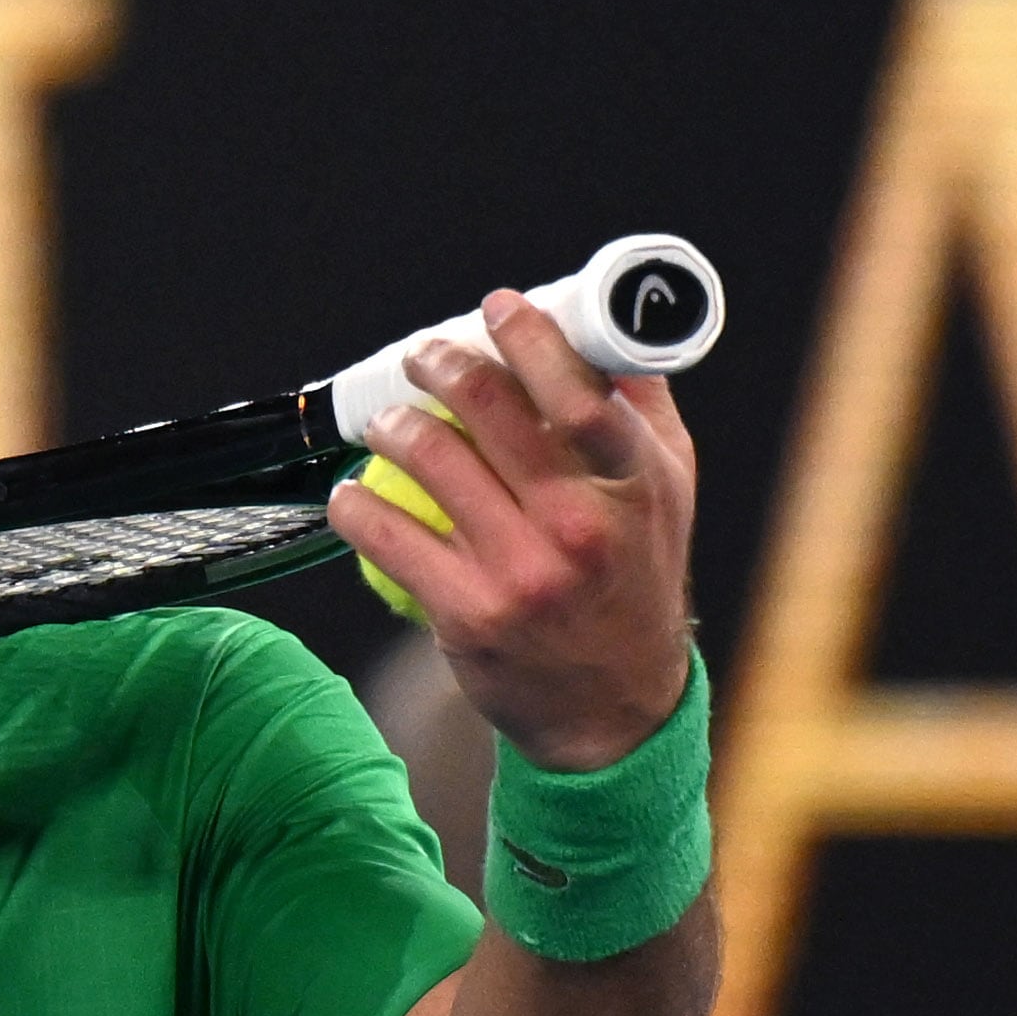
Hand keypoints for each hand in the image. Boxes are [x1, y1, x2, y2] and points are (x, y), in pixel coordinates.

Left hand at [328, 291, 697, 771]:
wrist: (614, 707)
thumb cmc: (637, 581)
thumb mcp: (667, 496)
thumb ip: (641, 413)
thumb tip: (612, 328)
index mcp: (635, 486)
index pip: (579, 393)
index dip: (529, 338)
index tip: (495, 308)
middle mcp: (582, 526)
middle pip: (491, 412)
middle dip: (440, 365)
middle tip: (421, 356)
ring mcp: (523, 572)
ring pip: (430, 459)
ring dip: (392, 425)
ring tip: (385, 422)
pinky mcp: (468, 613)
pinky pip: (388, 537)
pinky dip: (354, 504)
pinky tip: (349, 493)